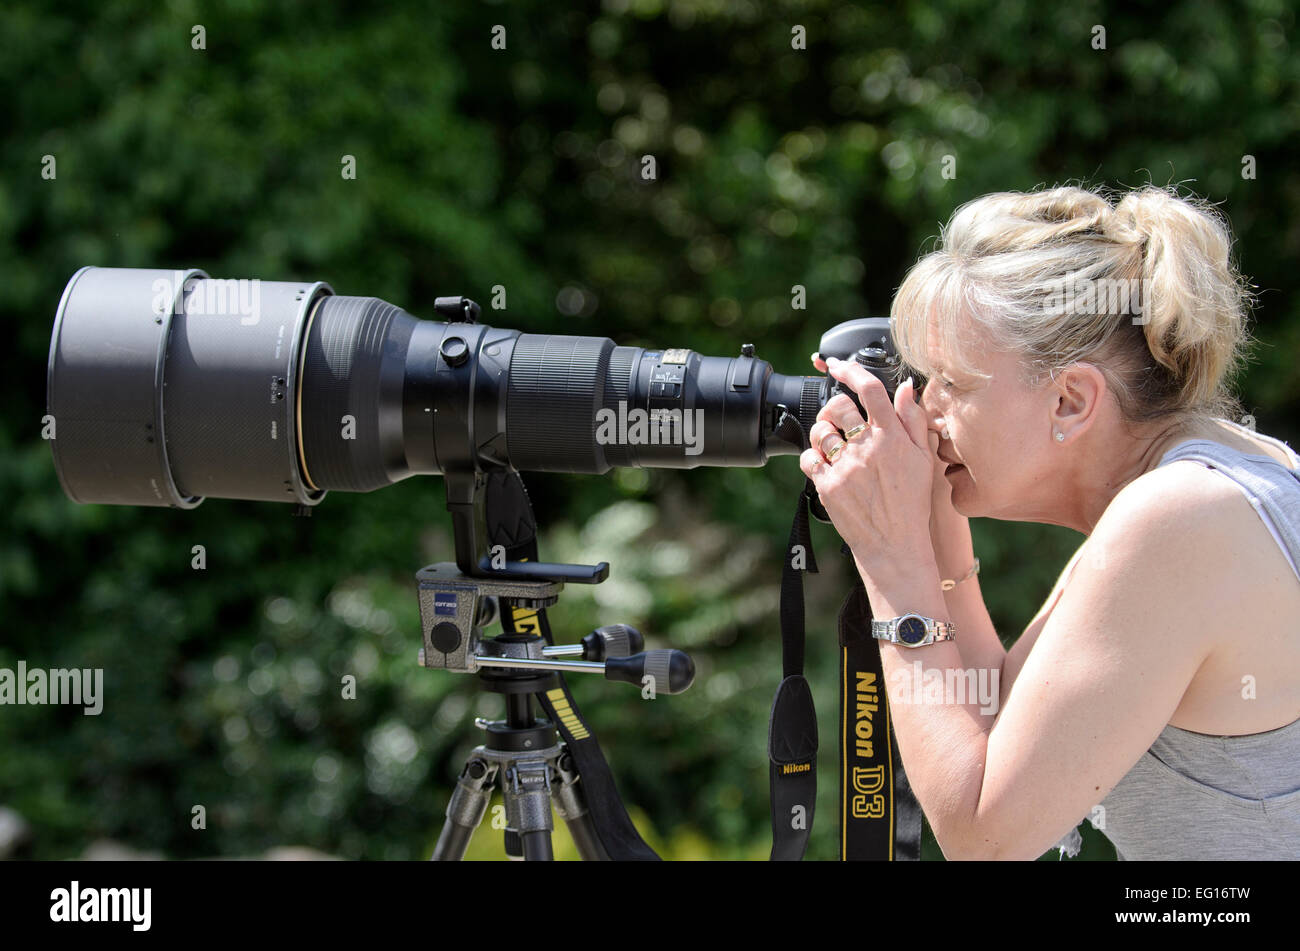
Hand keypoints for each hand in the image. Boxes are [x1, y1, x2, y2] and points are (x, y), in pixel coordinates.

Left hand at [800, 354, 937, 581]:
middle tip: (837, 419)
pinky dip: (813, 458)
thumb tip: (905, 387)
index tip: (838, 365)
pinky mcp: (828, 486)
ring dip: (823, 434)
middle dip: (834, 408)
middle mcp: (868, 448)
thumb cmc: (911, 503)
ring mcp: (846, 467)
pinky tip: (826, 467)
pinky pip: (808, 458)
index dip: (851, 371)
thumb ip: (913, 420)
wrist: (895, 545)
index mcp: (893, 438)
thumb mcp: (923, 460)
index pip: (870, 390)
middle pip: (838, 406)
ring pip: (820, 431)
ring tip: (834, 447)